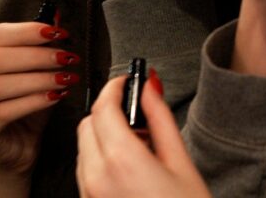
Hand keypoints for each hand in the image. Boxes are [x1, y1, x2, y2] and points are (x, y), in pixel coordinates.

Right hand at [0, 22, 77, 175]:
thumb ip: (42, 45)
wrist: (17, 145)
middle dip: (35, 56)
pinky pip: (2, 112)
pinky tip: (56, 96)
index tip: (59, 32)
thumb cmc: (25, 101)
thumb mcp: (36, 70)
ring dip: (37, 79)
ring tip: (66, 78)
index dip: (28, 31)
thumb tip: (57, 16)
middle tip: (67, 57)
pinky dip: (33, 101)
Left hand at [76, 72, 210, 197]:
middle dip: (108, 109)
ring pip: (84, 146)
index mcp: (121, 160)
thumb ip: (160, 118)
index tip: (128, 79)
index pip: (103, 107)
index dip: (116, 86)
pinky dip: (101, 155)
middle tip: (136, 107)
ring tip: (139, 140)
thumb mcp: (180, 160)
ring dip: (103, 133)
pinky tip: (131, 163)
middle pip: (88, 124)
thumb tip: (150, 88)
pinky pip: (86, 168)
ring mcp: (89, 193)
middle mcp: (97, 177)